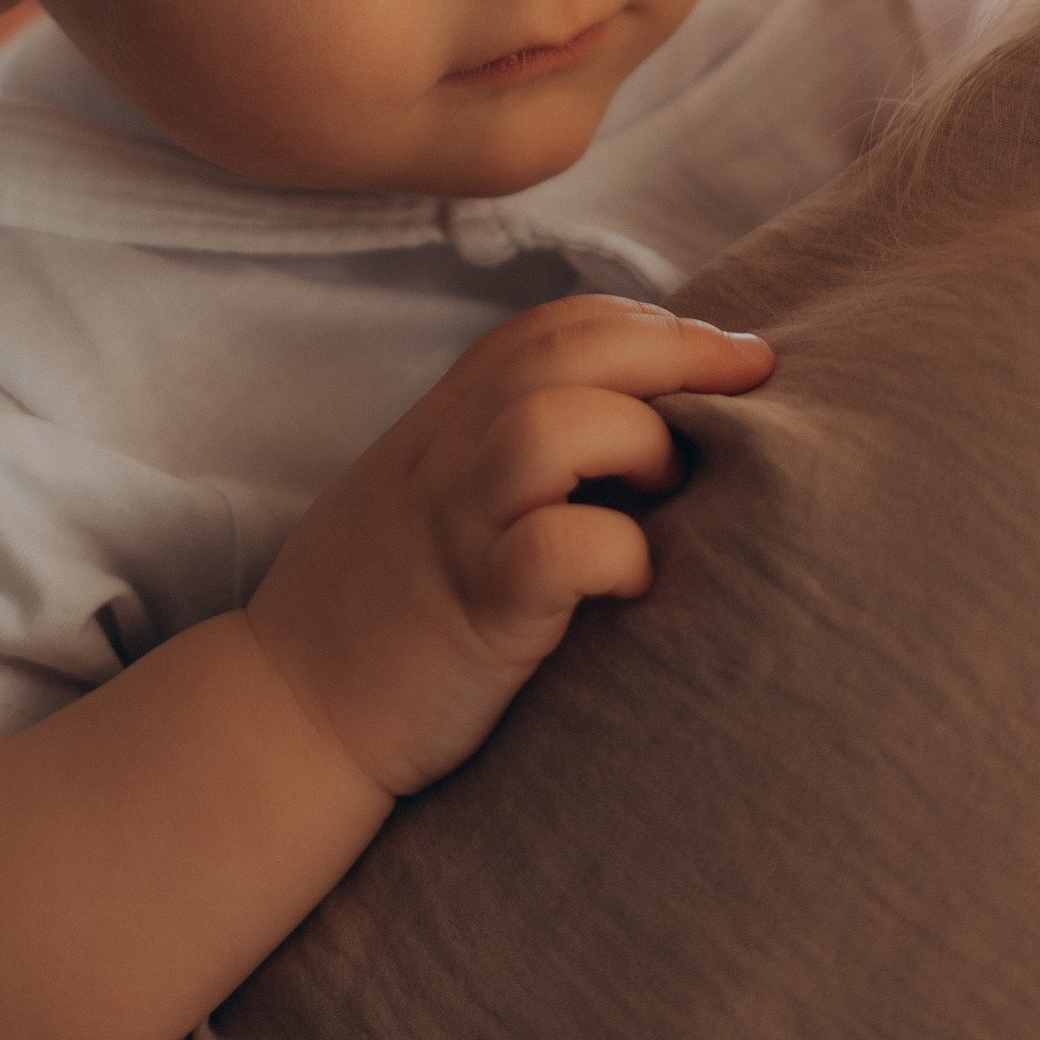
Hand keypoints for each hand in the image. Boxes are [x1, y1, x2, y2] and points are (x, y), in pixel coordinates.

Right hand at [243, 299, 775, 799]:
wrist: (283, 719)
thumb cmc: (376, 618)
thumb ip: (500, 453)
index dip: (645, 321)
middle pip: (563, 350)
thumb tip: (631, 428)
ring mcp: (453, 530)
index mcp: (440, 426)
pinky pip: (552, 548)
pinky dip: (616, 551)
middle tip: (756, 378)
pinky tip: (637, 580)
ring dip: (640, 437)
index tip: (726, 349)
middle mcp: (444, 459)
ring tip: (674, 488)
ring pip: (550, 424)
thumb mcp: (426, 502)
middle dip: (677, 348)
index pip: (548, 327)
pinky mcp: (470, 612)